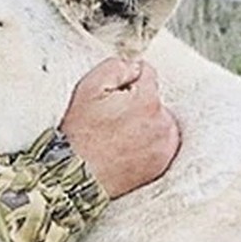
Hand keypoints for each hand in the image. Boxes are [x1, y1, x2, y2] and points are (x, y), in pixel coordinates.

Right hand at [59, 58, 180, 198]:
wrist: (75, 175)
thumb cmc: (80, 132)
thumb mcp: (88, 87)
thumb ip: (117, 66)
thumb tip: (136, 66)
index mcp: (148, 101)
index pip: (147, 73)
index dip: (125, 83)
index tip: (110, 99)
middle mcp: (163, 124)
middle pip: (155, 98)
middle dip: (138, 103)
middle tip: (112, 120)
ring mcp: (165, 146)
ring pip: (159, 120)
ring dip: (145, 122)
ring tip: (118, 136)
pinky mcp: (163, 163)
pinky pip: (160, 142)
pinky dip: (148, 142)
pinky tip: (126, 148)